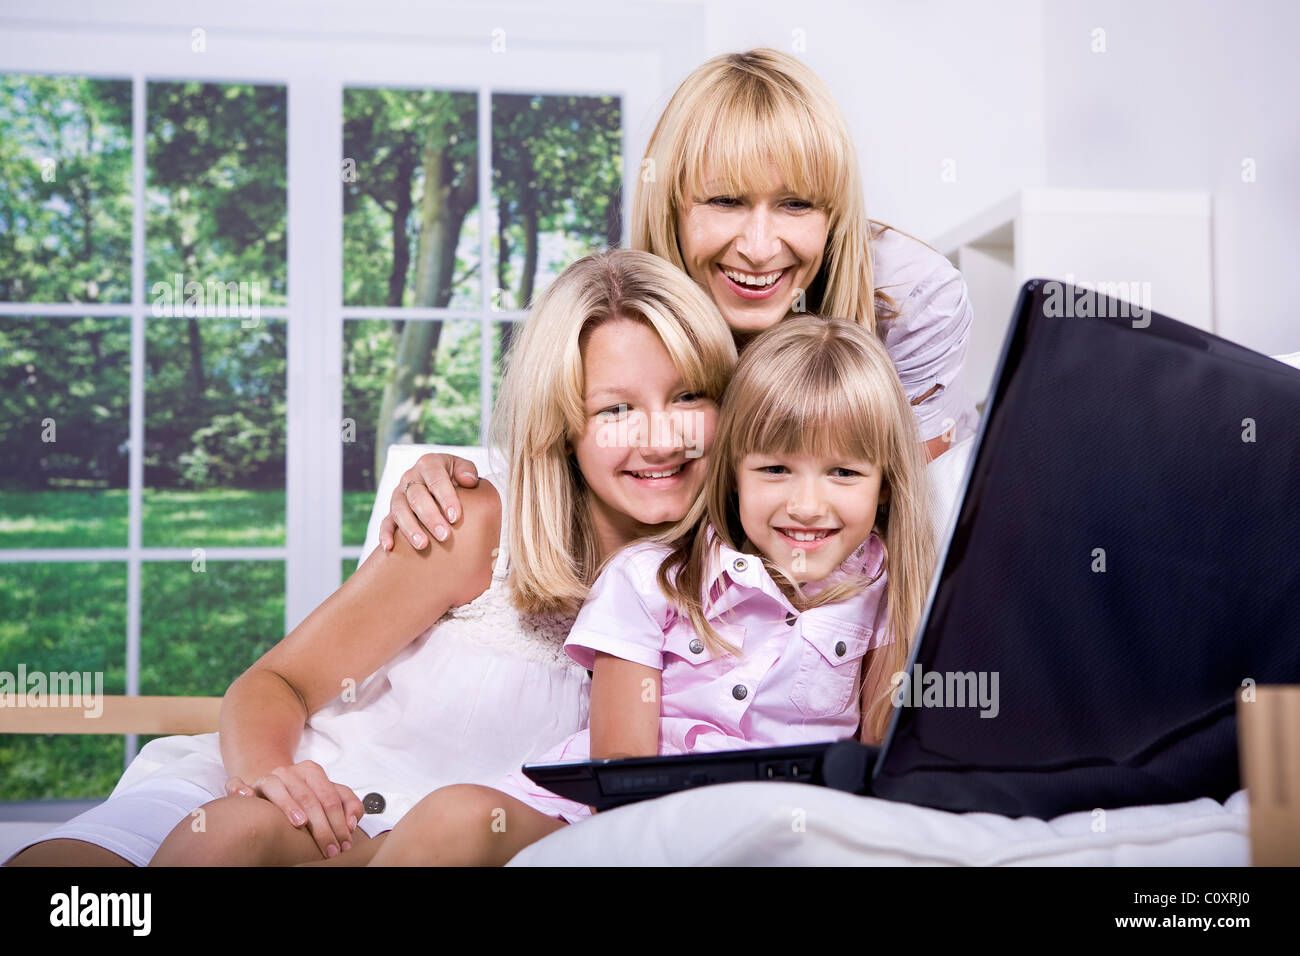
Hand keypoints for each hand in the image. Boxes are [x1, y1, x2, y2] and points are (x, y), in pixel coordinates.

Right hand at [225, 762, 366, 859]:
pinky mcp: (248, 786)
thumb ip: (349, 805)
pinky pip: (237, 784)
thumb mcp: (330, 798)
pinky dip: (240, 788)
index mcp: (312, 771)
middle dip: (321, 826)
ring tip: (300, 823)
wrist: (277, 789)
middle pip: (308, 797)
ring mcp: (267, 778)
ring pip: (276, 788)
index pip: (330, 798)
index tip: (344, 844)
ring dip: (288, 805)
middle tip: (329, 849)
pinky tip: (247, 797)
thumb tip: (352, 823)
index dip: (339, 822)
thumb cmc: (308, 798)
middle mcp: (289, 772)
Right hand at [380, 454, 480, 550]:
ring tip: (423, 545)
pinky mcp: (392, 511)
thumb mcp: (463, 467)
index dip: (445, 497)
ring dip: (410, 528)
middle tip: (444, 536)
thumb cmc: (455, 477)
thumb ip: (467, 470)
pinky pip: (385, 522)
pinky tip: (390, 547)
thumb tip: (468, 480)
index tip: (455, 517)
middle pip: (416, 496)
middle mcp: (410, 477)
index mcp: (429, 464)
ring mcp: (399, 494)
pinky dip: (385, 534)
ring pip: (400, 510)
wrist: (439, 484)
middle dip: (430, 517)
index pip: (436, 479)